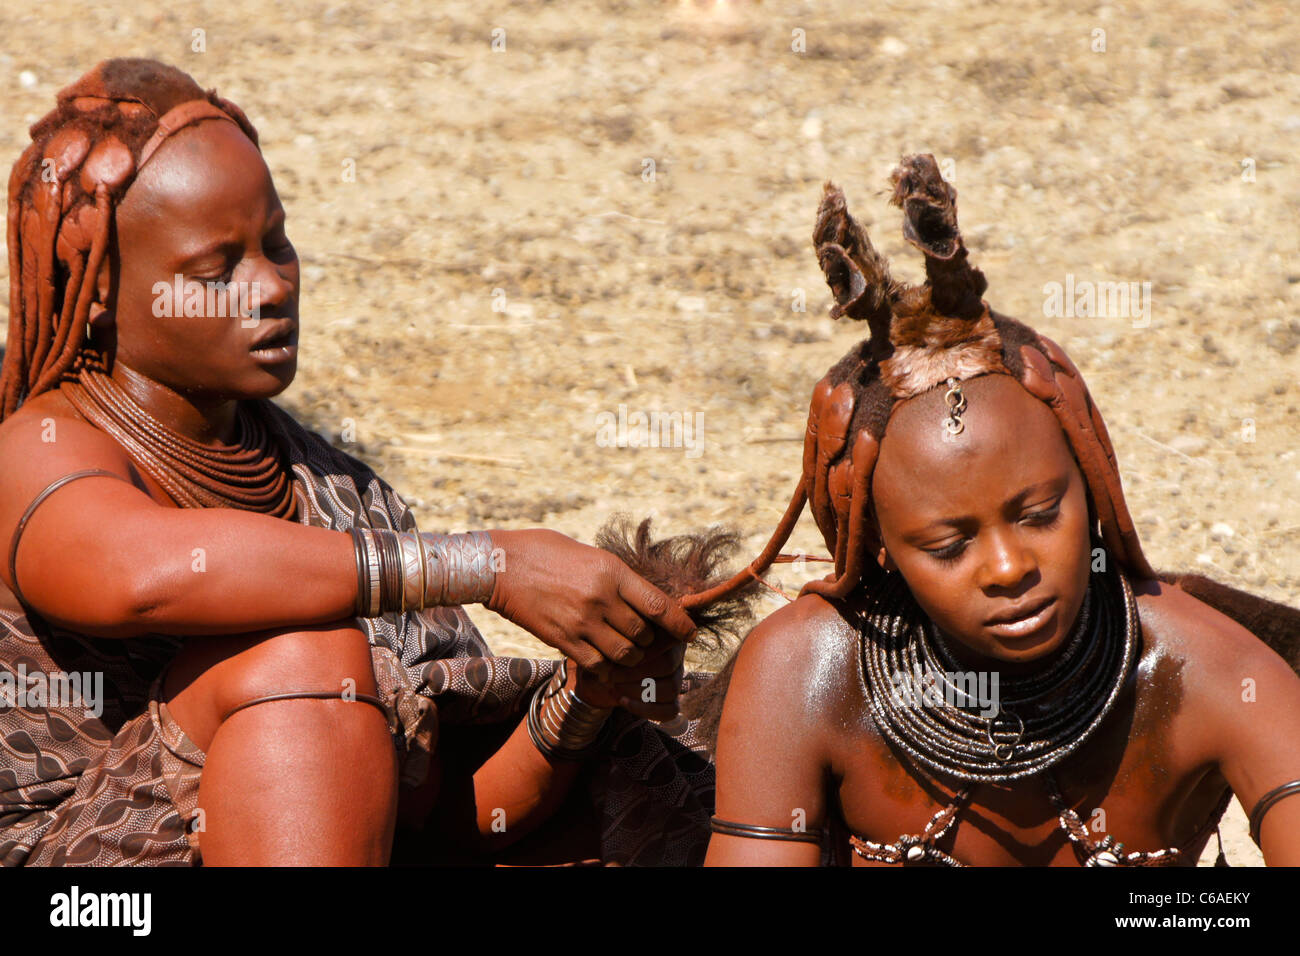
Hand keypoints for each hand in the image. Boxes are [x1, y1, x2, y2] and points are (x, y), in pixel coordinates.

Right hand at [485, 529, 695, 678]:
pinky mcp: (563, 640)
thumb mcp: (591, 555)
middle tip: (645, 638)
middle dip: (649, 640)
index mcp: (612, 572)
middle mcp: (601, 598)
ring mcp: (581, 622)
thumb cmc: (546, 552)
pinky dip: (606, 666)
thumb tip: (645, 597)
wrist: (501, 565)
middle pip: (644, 634)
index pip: (659, 605)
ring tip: (625, 649)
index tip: (690, 632)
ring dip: (630, 656)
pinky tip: (603, 659)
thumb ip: (617, 578)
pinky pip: (598, 664)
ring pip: (625, 654)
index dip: (680, 624)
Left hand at [573, 632, 686, 721]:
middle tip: (609, 675)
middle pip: (668, 664)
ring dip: (637, 691)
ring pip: (671, 688)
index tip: (617, 656)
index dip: (642, 650)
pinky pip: (670, 710)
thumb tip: (623, 651)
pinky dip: (645, 709)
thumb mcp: (609, 637)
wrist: (599, 670)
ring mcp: (675, 677)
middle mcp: (675, 653)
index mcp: (664, 632)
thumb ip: (618, 637)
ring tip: (614, 687)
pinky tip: (622, 701)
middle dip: (634, 673)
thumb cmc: (605, 648)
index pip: (665, 639)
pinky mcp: (671, 699)